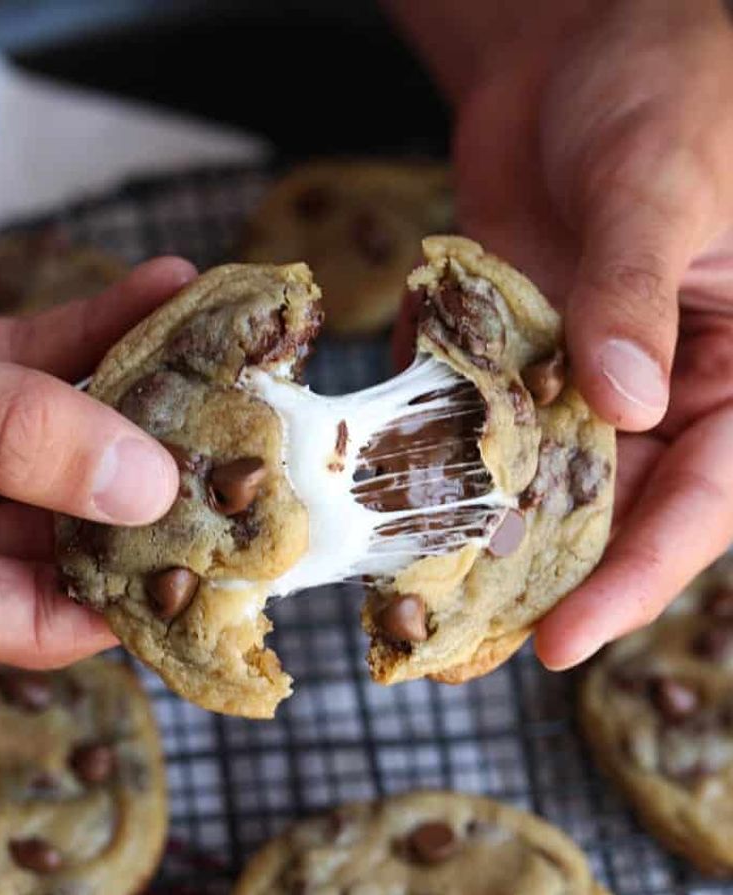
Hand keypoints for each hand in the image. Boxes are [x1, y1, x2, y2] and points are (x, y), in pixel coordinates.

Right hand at [0, 256, 195, 666]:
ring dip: (147, 390)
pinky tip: (165, 290)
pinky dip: (93, 330)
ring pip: (66, 435)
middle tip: (254, 443)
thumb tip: (144, 486)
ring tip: (233, 356)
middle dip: (165, 479)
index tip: (229, 553)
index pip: (47, 622)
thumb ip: (8, 440)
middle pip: (76, 524)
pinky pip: (31, 363)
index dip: (140, 595)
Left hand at [390, 0, 732, 666]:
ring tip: (408, 601)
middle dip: (537, 581)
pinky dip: (439, 458)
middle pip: (610, 514)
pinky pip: (482, 425)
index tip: (564, 638)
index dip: (636, 578)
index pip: (704, 500)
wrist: (573, 47)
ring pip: (537, 485)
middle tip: (459, 644)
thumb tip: (622, 399)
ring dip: (475, 537)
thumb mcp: (659, 186)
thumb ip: (634, 294)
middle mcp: (669, 392)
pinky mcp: (519, 358)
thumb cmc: (661, 88)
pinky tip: (384, 498)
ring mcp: (587, 380)